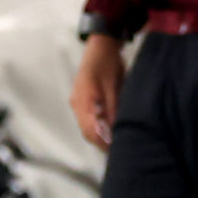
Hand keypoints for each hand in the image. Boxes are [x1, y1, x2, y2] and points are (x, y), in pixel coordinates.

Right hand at [70, 34, 125, 150]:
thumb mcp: (114, 88)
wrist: (101, 47)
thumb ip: (112, 110)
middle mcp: (77, 104)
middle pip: (87, 132)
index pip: (90, 131)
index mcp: (83, 101)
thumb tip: (114, 132)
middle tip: (120, 149)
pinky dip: (98, 128)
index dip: (103, 144)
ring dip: (100, 136)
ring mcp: (78, 102)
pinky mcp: (83, 100)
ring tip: (117, 141)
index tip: (118, 150)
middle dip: (102, 143)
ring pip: (87, 127)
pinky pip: (88, 120)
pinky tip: (110, 129)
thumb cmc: (108, 64)